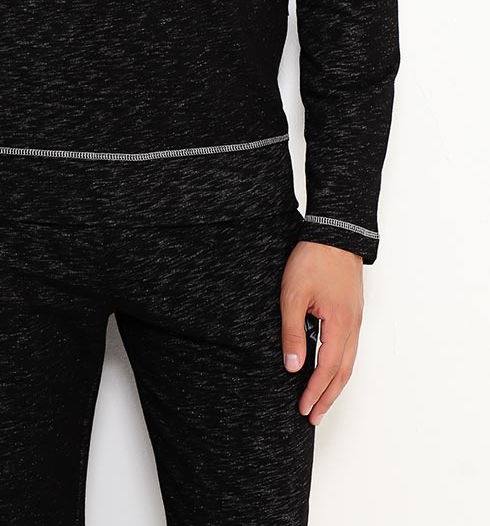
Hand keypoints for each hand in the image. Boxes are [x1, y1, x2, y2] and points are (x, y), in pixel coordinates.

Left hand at [280, 240, 363, 423]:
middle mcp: (353, 326)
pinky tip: (328, 366)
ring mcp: (355, 318)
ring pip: (348, 360)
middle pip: (344, 372)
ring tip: (321, 398)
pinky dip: (338, 364)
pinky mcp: (351, 310)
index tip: (305, 409)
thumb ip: (293, 333)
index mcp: (340, 325)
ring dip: (334, 382)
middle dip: (328, 396)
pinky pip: (348, 345)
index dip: (316, 392)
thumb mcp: (293, 296)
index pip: (328, 369)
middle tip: (315, 417)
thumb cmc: (313, 259)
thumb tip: (294, 367)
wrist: (335, 231)